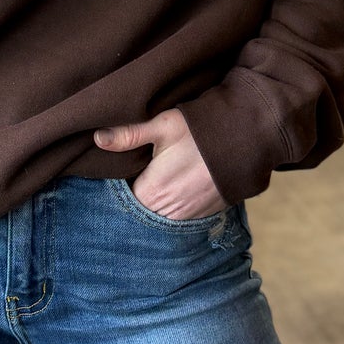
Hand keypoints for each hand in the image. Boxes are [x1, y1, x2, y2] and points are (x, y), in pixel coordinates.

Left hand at [93, 108, 228, 219]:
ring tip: (161, 179)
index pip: (121, 199)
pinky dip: (175, 205)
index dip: (118, 185)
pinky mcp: (204, 215)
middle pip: (139, 209)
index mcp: (151, 192)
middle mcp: (167, 211)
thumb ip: (128, 135)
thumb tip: (98, 139)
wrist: (246, 140)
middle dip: (136, 195)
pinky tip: (178, 186)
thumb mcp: (162, 126)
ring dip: (157, 202)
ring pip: (159, 215)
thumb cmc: (200, 130)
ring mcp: (187, 216)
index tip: (121, 171)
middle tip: (140, 173)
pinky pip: (180, 216)